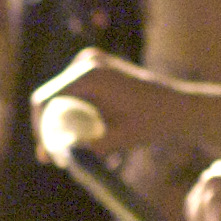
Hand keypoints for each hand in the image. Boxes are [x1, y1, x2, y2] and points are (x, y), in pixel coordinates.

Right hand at [31, 50, 193, 159]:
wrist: (180, 107)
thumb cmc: (154, 123)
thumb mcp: (119, 139)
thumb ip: (88, 148)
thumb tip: (59, 159)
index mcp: (90, 75)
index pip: (46, 100)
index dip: (40, 129)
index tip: (47, 155)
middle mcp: (86, 62)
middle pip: (49, 97)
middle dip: (47, 128)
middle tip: (53, 159)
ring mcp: (90, 61)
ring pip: (59, 96)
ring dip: (58, 123)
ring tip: (66, 152)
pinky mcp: (96, 68)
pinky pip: (72, 93)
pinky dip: (71, 114)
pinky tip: (80, 136)